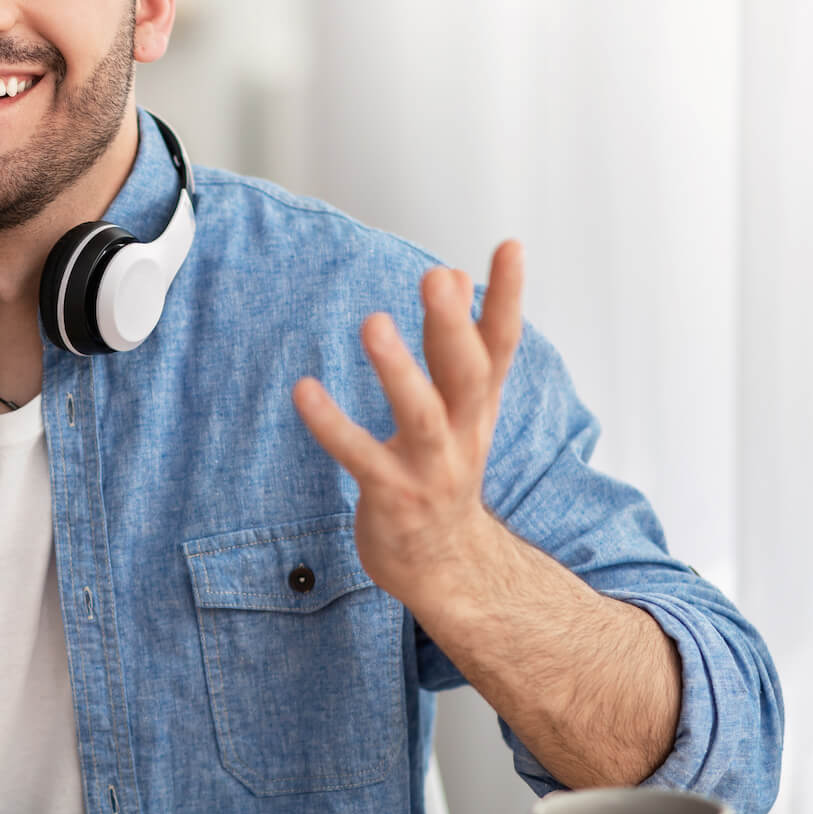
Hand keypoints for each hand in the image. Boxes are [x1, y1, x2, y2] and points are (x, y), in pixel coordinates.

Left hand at [291, 241, 524, 607]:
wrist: (447, 567)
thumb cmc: (445, 471)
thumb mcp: (462, 407)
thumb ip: (455, 343)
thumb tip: (454, 273)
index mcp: (478, 407)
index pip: (500, 345)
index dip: (507, 297)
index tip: (508, 246)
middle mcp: (463, 433)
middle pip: (468, 375)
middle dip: (454, 326)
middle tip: (438, 278)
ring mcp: (431, 468)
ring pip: (421, 416)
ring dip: (399, 371)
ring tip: (374, 323)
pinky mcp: (392, 496)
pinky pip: (360, 457)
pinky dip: (332, 424)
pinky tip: (304, 391)